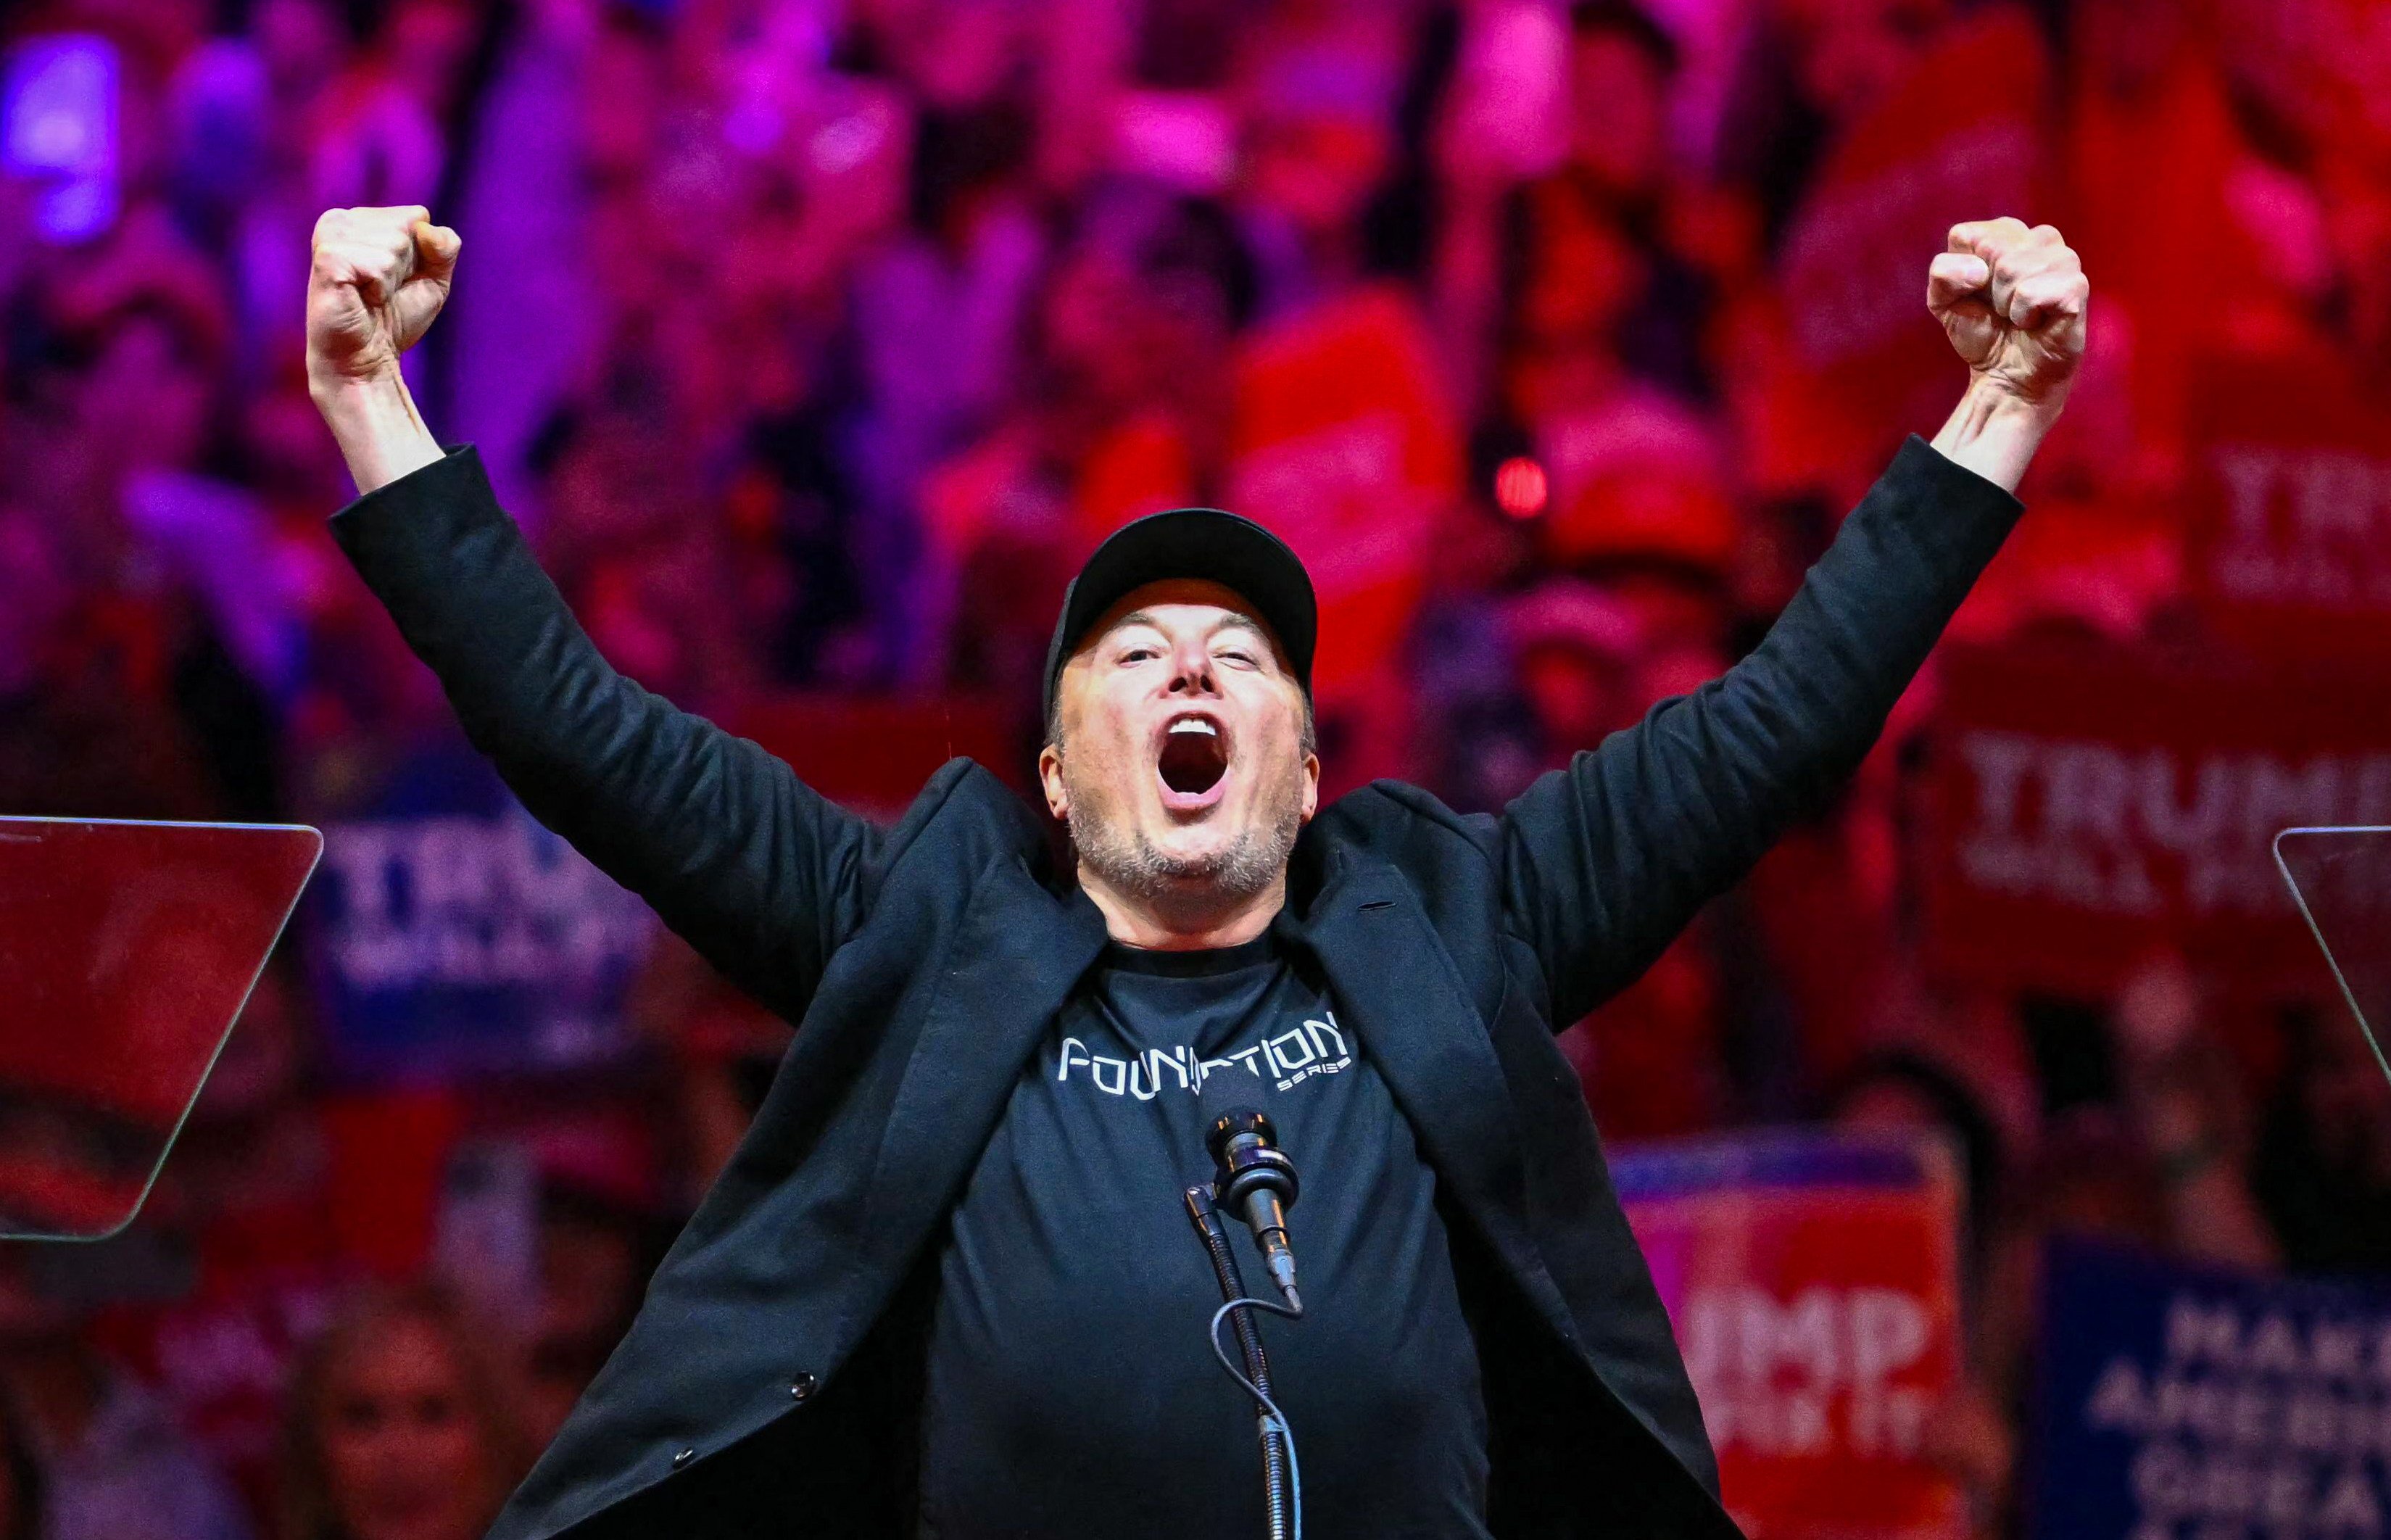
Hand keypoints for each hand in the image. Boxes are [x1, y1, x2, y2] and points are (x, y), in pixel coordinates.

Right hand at [306, 206, 459, 397]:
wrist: (366, 359)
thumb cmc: (394, 319)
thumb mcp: (434, 280)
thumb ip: (444, 247)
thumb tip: (426, 229)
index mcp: (362, 219)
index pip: (417, 217)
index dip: (420, 257)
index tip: (396, 280)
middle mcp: (342, 220)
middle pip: (407, 229)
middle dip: (406, 268)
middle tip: (381, 292)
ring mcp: (331, 235)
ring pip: (395, 245)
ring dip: (391, 280)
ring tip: (369, 296)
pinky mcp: (327, 256)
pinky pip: (379, 265)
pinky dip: (380, 289)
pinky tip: (361, 298)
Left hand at [1928, 218, 2086, 414]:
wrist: (2007, 374)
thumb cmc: (1981, 332)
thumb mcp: (1942, 301)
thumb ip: (1942, 273)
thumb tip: (1978, 271)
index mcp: (2007, 233)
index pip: (1966, 236)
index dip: (1962, 274)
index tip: (1977, 294)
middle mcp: (2040, 238)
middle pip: (1991, 248)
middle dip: (1985, 289)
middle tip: (2001, 308)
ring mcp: (2064, 259)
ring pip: (2010, 268)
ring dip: (2005, 304)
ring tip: (2018, 315)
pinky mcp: (2076, 286)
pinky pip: (2031, 292)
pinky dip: (2023, 315)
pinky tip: (2035, 322)